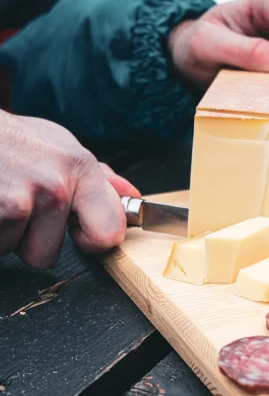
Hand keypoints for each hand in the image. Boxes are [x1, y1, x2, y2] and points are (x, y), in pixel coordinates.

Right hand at [0, 111, 140, 268]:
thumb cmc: (12, 139)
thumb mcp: (61, 146)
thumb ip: (97, 178)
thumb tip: (130, 196)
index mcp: (79, 170)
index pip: (109, 233)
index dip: (93, 241)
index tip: (80, 233)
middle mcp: (52, 187)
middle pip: (46, 256)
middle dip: (29, 238)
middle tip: (20, 203)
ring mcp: (16, 201)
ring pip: (12, 251)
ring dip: (4, 232)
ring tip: (0, 196)